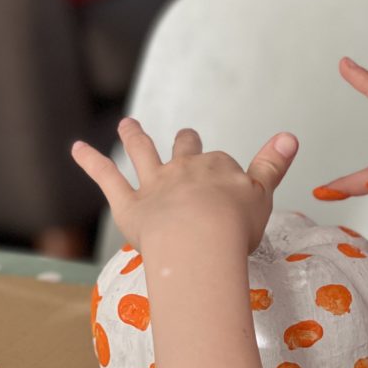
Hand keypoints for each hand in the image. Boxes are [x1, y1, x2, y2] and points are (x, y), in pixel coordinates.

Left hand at [71, 118, 298, 252]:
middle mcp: (184, 169)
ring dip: (134, 136)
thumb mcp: (263, 194)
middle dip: (184, 143)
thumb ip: (274, 165)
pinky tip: (76, 148)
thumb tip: (291, 136)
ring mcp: (155, 184)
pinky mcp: (129, 204)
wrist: (200, 243)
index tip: (229, 182)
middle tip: (185, 136)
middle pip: (184, 149)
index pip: (223, 163)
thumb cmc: (235, 225)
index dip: (225, 172)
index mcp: (218, 168)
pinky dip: (90, 161)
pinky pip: (106, 178)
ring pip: (143, 153)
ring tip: (127, 124)